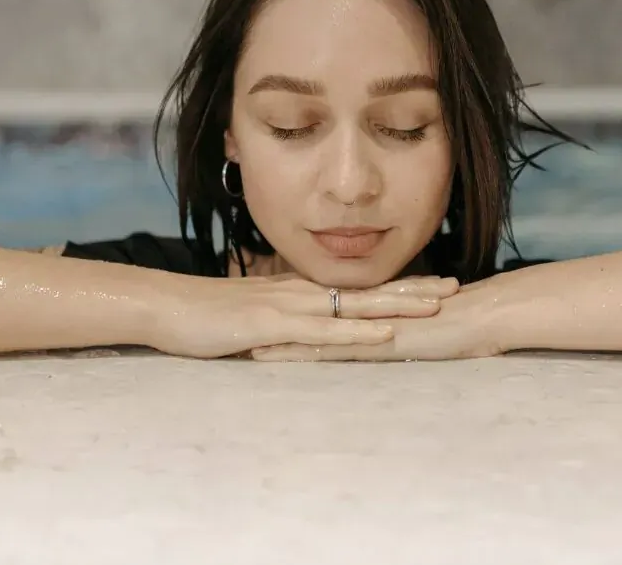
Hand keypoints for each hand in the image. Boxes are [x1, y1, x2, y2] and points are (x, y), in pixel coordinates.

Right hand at [149, 274, 459, 359]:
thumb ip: (281, 326)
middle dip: (413, 289)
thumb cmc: (204, 318)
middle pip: (367, 290)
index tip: (434, 285)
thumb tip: (303, 337)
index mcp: (298, 293)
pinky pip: (324, 328)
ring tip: (437, 305)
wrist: (165, 308)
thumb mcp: (252, 321)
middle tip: (456, 287)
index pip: (357, 288)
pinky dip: (358, 329)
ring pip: (355, 304)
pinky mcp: (274, 325)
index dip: (396, 286)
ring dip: (398, 304)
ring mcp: (289, 307)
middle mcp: (301, 294)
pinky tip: (385, 332)